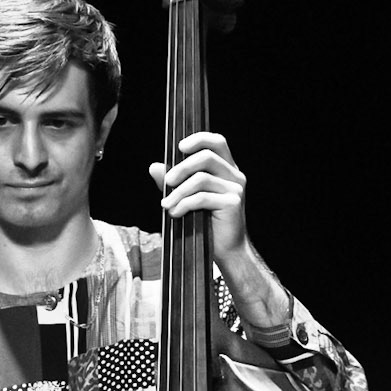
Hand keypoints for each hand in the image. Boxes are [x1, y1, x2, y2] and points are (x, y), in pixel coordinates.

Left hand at [150, 131, 291, 340]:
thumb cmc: (208, 224)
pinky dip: (184, 204)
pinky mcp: (233, 203)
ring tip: (166, 204)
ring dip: (178, 191)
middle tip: (166, 182)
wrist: (227, 251)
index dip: (199, 139)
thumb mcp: (187, 198)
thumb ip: (174, 181)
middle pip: (207, 157)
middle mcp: (235, 175)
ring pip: (201, 178)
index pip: (217, 142)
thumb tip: (154, 167)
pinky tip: (175, 214)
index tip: (179, 147)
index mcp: (227, 169)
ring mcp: (236, 189)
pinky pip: (202, 197)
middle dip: (181, 167)